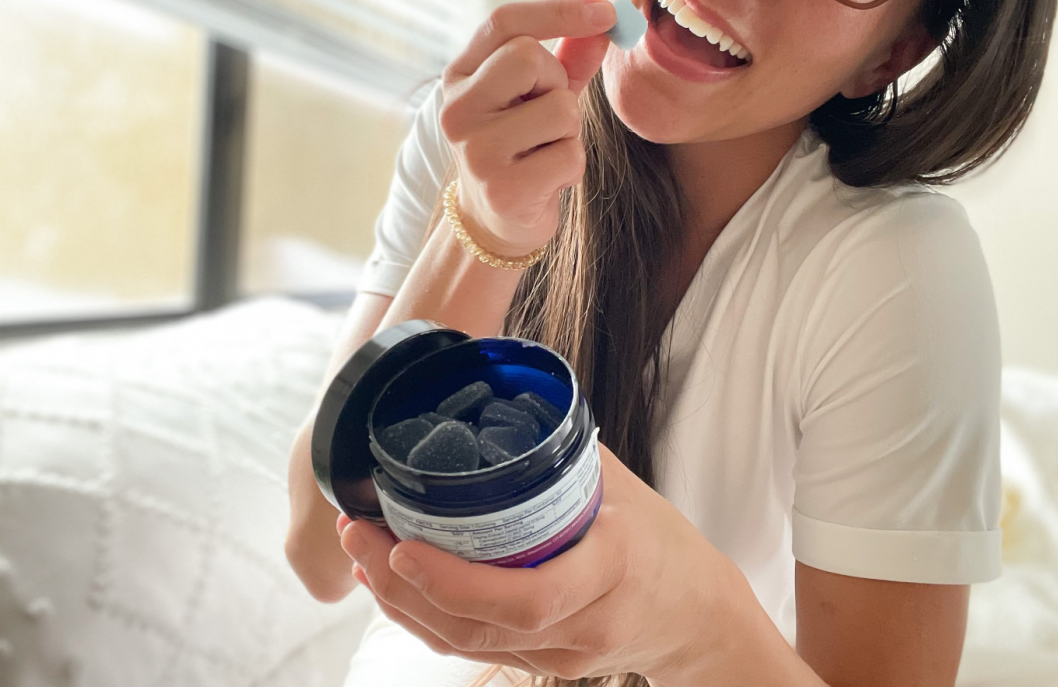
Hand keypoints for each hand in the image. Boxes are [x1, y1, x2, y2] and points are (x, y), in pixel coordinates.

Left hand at [338, 442, 732, 682]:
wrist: (699, 615)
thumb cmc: (662, 540)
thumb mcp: (625, 486)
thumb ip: (562, 455)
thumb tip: (500, 398)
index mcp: (611, 571)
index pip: (528, 597)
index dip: (455, 580)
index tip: (403, 542)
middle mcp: (584, 625)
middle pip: (478, 625)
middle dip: (403, 586)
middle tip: (358, 534)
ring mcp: (562, 655)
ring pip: (466, 643)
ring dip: (402, 602)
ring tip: (361, 553)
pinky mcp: (545, 666)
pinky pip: (474, 648)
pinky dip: (426, 618)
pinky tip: (394, 585)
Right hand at [439, 0, 615, 258]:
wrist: (494, 222)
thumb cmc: (520, 148)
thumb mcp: (537, 97)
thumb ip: (568, 60)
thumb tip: (606, 24)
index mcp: (459, 77)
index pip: (504, 23)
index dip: (558, 11)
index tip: (605, 11)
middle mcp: (456, 110)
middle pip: (529, 58)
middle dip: (556, 82)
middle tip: (546, 113)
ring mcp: (475, 151)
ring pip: (559, 110)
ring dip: (569, 131)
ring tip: (544, 150)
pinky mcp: (502, 189)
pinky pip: (569, 155)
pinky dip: (571, 166)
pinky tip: (547, 179)